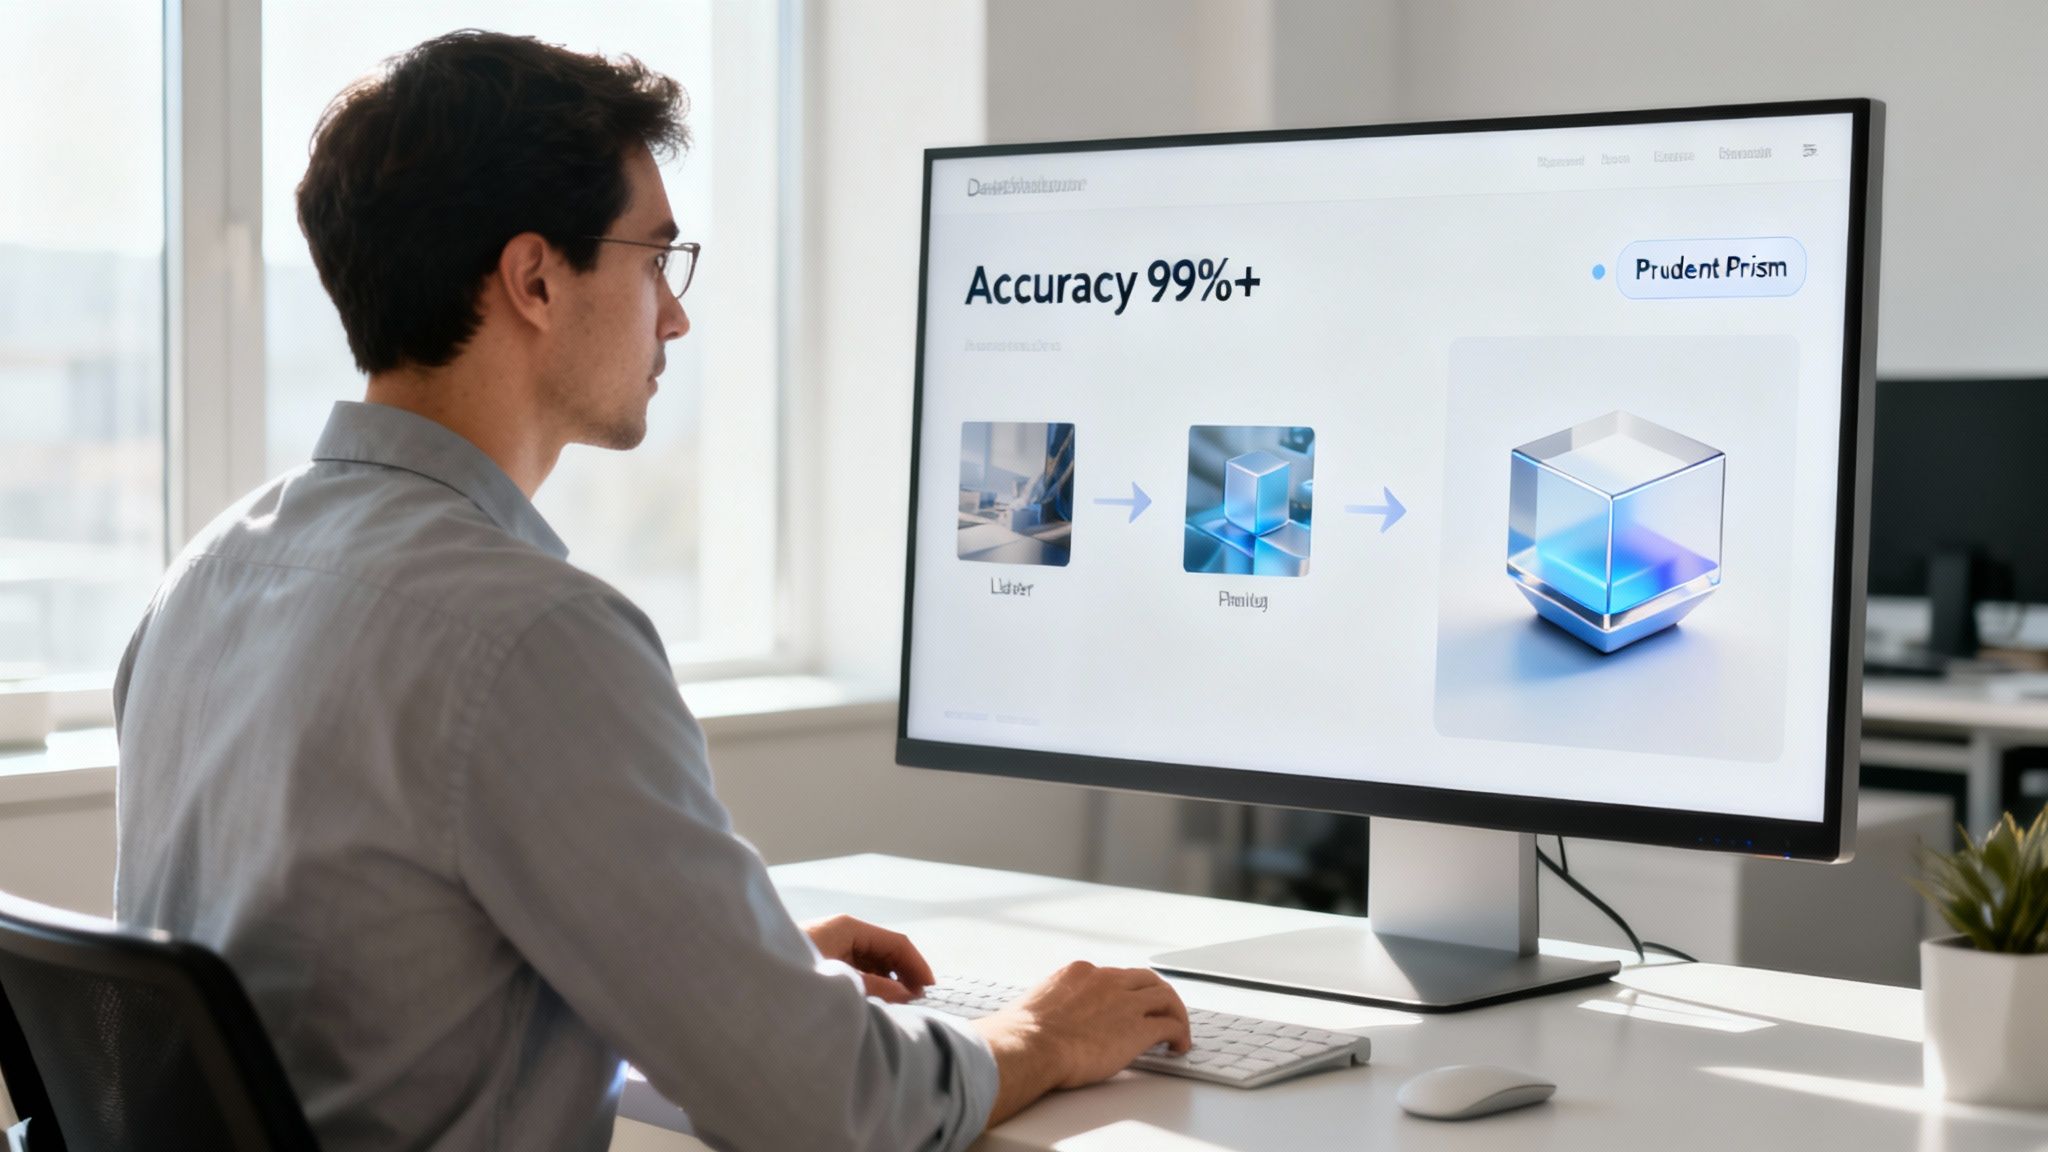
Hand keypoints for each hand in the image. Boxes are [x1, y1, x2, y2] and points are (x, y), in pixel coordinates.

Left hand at [803, 914, 933, 1002]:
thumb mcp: (840, 980)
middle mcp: (843, 932)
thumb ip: (876, 987)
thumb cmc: (793, 973)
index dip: (918, 967)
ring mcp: (832, 945)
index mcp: (849, 927)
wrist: (747, 982)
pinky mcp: (822, 960)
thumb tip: (908, 995)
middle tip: (917, 1006)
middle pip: (886, 951)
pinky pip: (857, 969)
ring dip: (888, 983)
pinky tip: (875, 1004)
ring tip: (898, 1009)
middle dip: (904, 976)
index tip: (931, 992)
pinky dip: (871, 985)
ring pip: (873, 962)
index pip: (897, 943)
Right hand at [972, 961, 1190, 1125]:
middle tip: (1163, 1012)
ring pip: (1165, 995)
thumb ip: (1050, 1009)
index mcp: (1078, 973)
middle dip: (1157, 995)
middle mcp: (1106, 981)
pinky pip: (1171, 1025)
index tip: (1126, 1007)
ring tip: (1178, 1031)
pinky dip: (1180, 1033)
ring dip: (1175, 1012)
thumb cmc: (1021, 1035)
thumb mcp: (1034, 1007)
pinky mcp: (1138, 1028)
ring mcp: (1124, 1002)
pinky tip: (1178, 1046)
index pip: (1113, 977)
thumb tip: (1045, 1025)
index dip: (1124, 993)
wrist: (1028, 1046)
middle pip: (1145, 979)